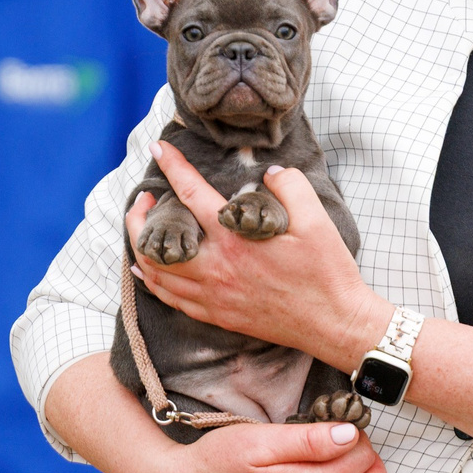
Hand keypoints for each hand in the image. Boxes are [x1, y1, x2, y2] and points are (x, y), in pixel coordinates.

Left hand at [127, 141, 391, 370]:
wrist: (334, 323)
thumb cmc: (326, 273)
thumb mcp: (316, 220)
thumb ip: (290, 186)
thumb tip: (270, 172)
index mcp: (234, 241)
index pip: (191, 194)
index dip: (172, 167)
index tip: (157, 149)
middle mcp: (216, 270)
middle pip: (156, 242)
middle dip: (138, 216)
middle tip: (142, 199)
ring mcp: (213, 297)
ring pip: (157, 275)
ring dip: (142, 248)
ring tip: (142, 230)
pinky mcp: (219, 316)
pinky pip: (172, 300)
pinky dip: (153, 282)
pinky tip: (148, 271)